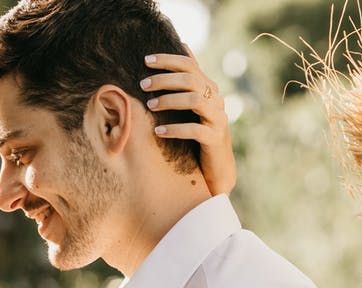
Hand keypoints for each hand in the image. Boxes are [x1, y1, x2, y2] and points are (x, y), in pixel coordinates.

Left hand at [142, 49, 234, 195]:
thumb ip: (189, 80)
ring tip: (150, 106)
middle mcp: (216, 100)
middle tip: (143, 85)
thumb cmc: (199, 134)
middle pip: (191, 79)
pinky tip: (158, 132)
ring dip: (169, 101)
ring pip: (195, 100)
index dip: (168, 60)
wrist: (216, 169)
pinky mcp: (215, 138)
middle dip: (164, 79)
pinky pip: (195, 130)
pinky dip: (175, 129)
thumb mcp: (194, 105)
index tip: (146, 60)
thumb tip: (183, 44)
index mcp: (209, 89)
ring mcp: (218, 119)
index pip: (190, 65)